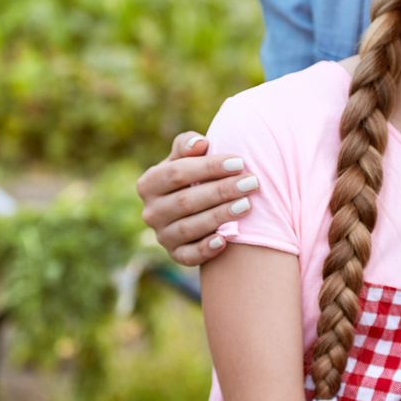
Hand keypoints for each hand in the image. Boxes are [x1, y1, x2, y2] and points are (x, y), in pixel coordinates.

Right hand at [135, 131, 258, 266]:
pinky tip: (225, 240)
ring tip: (247, 205)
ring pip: (189, 228)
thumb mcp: (184, 158)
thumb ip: (187, 145)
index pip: (177, 173)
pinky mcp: (175, 255)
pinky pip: (188, 256)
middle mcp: (151, 212)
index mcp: (149, 183)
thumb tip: (200, 143)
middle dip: (221, 191)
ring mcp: (162, 236)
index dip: (209, 167)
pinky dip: (205, 250)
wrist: (193, 207)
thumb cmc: (191, 176)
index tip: (239, 162)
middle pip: (186, 201)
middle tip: (251, 183)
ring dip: (220, 216)